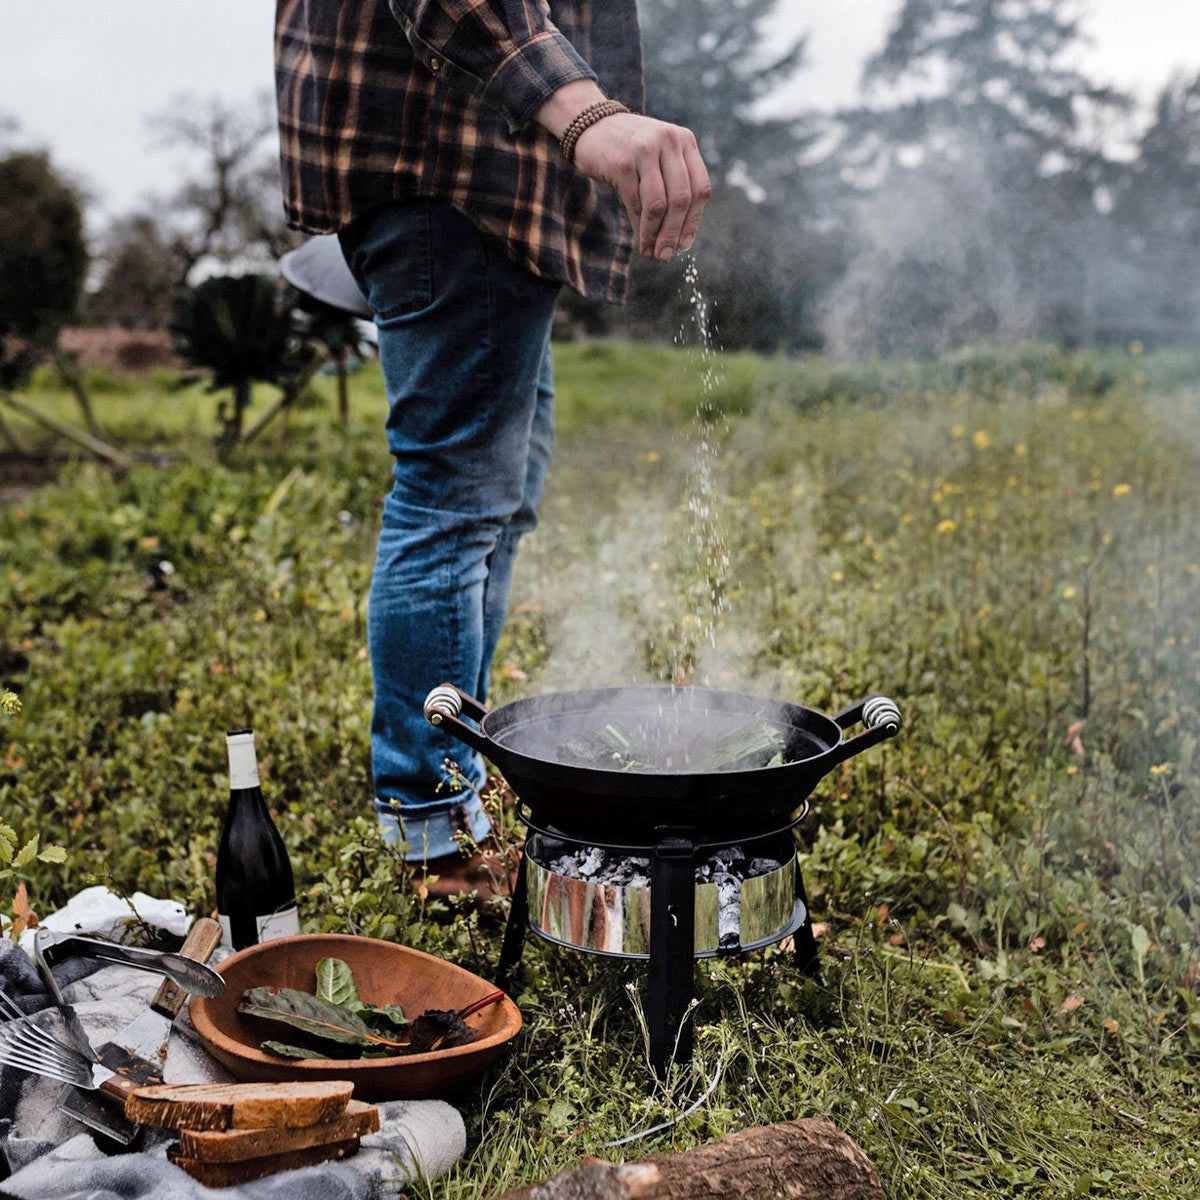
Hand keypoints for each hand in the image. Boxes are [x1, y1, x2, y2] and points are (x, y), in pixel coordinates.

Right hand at [535, 82, 710, 261]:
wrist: (592, 124)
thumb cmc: (629, 149)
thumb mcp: (660, 157)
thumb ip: (675, 184)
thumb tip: (682, 238)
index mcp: (684, 141)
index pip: (700, 188)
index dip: (693, 221)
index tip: (684, 244)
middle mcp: (668, 141)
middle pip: (681, 199)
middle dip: (674, 233)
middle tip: (666, 255)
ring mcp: (645, 150)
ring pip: (659, 204)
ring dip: (656, 234)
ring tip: (652, 252)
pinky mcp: (622, 163)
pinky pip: (636, 204)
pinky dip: (640, 227)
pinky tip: (640, 240)